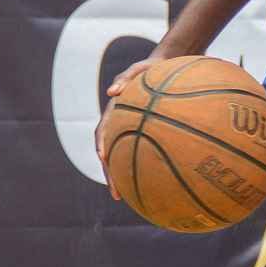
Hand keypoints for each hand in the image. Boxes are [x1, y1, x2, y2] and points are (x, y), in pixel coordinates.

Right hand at [95, 59, 152, 199]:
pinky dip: (144, 168)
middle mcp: (119, 126)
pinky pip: (142, 153)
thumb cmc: (149, 68)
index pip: (102, 132)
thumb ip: (123, 78)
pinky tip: (155, 183)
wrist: (164, 68)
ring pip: (124, 158)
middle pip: (110, 155)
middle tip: (116, 194)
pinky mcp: (144, 135)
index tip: (102, 160)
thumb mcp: (137, 68)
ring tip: (130, 198)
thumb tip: (110, 92)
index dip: (101, 146)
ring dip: (124, 178)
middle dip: (111, 174)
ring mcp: (131, 132)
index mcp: (114, 112)